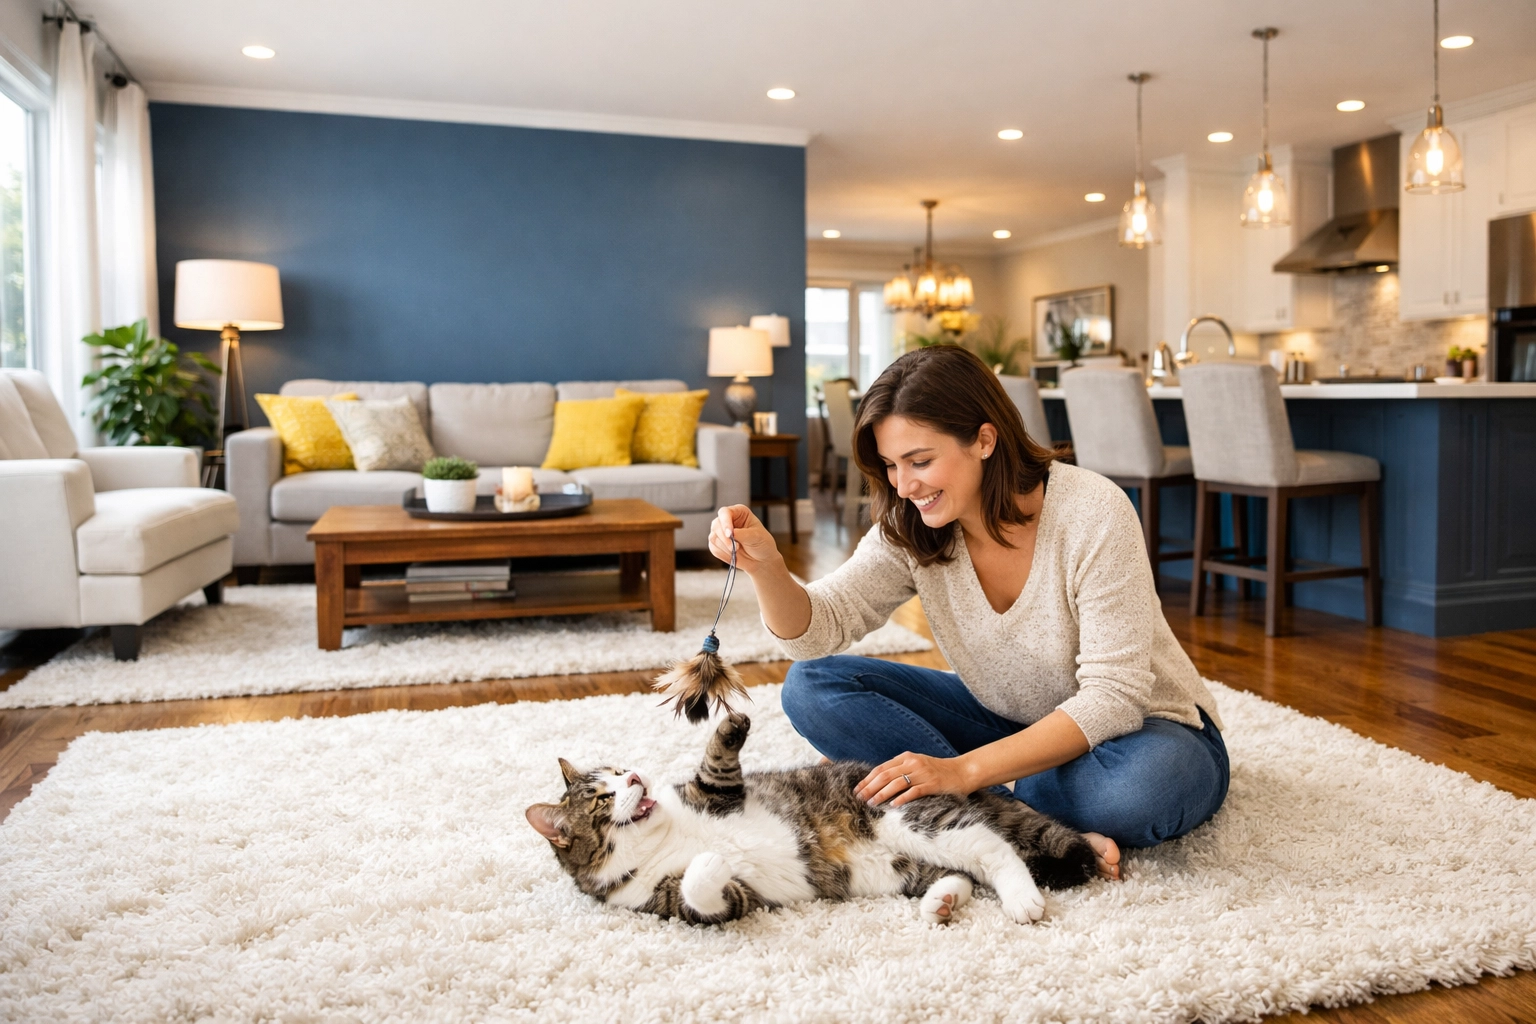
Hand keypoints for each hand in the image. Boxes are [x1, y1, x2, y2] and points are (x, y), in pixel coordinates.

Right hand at [708, 505, 782, 575]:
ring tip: (737, 551)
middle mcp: (727, 520)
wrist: (761, 560)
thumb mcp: (757, 537)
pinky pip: (713, 548)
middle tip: (735, 548)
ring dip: (725, 548)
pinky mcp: (717, 544)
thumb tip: (730, 534)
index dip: (725, 522)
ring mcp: (721, 532)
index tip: (730, 534)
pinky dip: (723, 554)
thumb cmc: (762, 544)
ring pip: (713, 537)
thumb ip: (743, 534)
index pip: (725, 512)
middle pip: (716, 525)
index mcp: (739, 512)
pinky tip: (733, 555)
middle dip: (725, 539)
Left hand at [855, 752, 974, 807]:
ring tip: (872, 803)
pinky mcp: (932, 784)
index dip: (867, 779)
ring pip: (896, 783)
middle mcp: (913, 763)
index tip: (857, 789)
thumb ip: (900, 770)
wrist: (963, 772)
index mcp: (906, 757)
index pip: (881, 768)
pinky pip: (914, 791)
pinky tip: (893, 805)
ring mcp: (923, 773)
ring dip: (881, 794)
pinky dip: (902, 798)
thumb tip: (879, 782)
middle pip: (885, 775)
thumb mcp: (917, 765)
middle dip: (870, 787)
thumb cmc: (937, 771)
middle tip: (859, 798)